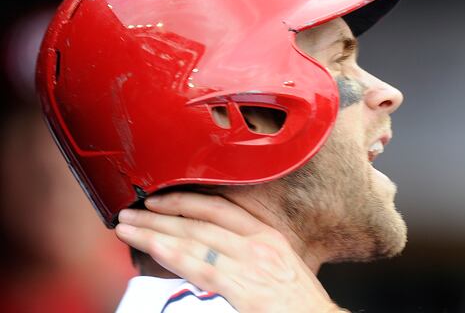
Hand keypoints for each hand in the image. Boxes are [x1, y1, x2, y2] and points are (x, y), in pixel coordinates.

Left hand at [114, 192, 345, 312]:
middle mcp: (259, 244)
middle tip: (130, 211)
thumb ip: (247, 254)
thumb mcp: (279, 266)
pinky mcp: (245, 288)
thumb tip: (214, 252)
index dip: (186, 200)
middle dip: (160, 215)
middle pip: (200, 222)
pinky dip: (172, 255)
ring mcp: (252, 264)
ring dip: (155, 232)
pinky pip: (201, 267)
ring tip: (127, 227)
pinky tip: (151, 248)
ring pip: (194, 240)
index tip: (159, 198)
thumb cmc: (300, 302)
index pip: (221, 208)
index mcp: (268, 235)